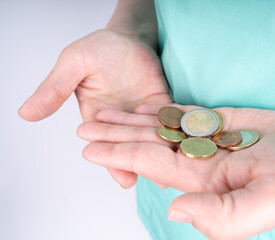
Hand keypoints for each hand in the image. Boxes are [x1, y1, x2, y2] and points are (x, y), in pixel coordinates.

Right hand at [18, 29, 171, 187]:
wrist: (127, 38)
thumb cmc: (97, 49)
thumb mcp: (73, 65)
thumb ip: (54, 89)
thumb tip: (25, 114)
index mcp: (99, 117)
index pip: (106, 143)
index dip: (114, 160)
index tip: (124, 178)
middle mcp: (123, 121)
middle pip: (133, 145)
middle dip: (145, 164)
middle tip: (158, 183)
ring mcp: (145, 113)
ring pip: (155, 136)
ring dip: (165, 154)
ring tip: (177, 175)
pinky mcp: (164, 103)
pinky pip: (172, 119)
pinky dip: (179, 131)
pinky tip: (190, 146)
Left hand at [77, 104, 274, 239]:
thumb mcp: (267, 205)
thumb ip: (221, 215)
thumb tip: (175, 210)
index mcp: (204, 182)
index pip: (152, 165)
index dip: (119, 154)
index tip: (89, 147)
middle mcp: (201, 162)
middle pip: (149, 144)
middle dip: (115, 135)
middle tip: (84, 124)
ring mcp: (210, 141)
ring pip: (162, 128)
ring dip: (132, 120)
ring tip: (106, 112)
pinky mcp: (223, 123)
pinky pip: (187, 115)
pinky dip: (164, 109)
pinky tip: (145, 106)